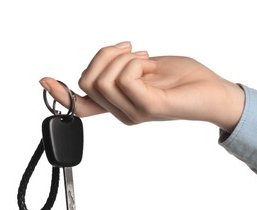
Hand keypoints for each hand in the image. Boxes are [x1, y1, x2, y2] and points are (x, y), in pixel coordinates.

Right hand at [40, 41, 244, 131]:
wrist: (212, 91)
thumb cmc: (181, 78)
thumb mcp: (143, 68)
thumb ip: (119, 70)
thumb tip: (104, 61)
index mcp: (118, 104)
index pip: (82, 105)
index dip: (60, 94)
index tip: (43, 80)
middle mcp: (121, 112)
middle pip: (87, 81)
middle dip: (104, 55)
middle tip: (130, 50)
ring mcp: (133, 113)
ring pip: (103, 79)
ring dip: (122, 57)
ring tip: (144, 57)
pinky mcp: (148, 108)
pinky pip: (125, 78)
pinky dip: (136, 62)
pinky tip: (151, 65)